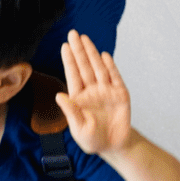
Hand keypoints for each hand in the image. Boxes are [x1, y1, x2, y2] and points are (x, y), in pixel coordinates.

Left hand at [56, 30, 131, 155]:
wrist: (115, 147)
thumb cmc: (93, 139)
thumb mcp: (79, 129)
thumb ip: (70, 112)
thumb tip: (59, 95)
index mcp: (79, 97)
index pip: (73, 74)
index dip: (69, 60)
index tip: (65, 45)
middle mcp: (92, 90)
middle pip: (84, 66)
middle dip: (79, 50)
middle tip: (73, 33)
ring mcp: (106, 91)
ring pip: (98, 68)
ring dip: (92, 53)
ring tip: (86, 39)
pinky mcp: (120, 94)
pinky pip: (115, 77)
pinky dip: (110, 66)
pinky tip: (104, 55)